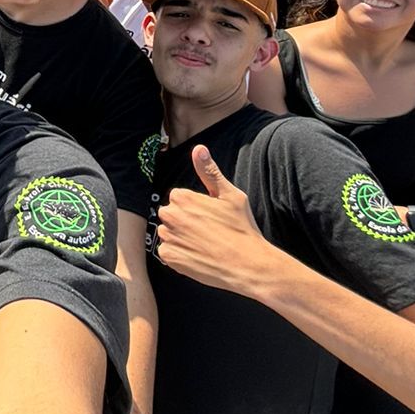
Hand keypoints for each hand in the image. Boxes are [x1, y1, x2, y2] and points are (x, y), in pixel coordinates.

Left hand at [156, 145, 276, 295]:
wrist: (247, 265)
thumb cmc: (242, 228)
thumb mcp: (231, 195)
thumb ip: (210, 172)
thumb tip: (198, 148)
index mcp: (183, 198)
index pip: (178, 198)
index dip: (194, 207)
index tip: (209, 216)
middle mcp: (171, 216)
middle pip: (170, 214)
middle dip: (184, 220)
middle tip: (207, 231)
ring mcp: (169, 237)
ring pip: (168, 233)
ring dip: (179, 237)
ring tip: (203, 244)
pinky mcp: (169, 257)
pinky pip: (167, 252)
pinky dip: (178, 254)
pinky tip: (197, 256)